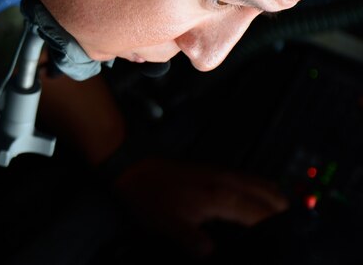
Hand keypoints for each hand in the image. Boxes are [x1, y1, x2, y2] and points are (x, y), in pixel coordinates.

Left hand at [112, 157, 288, 258]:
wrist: (133, 168)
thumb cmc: (149, 194)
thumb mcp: (168, 224)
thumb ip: (193, 241)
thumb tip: (212, 254)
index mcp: (221, 195)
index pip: (263, 213)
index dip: (277, 229)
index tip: (286, 243)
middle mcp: (227, 181)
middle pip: (272, 194)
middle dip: (285, 214)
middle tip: (289, 235)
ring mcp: (223, 173)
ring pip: (264, 183)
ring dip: (277, 201)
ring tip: (282, 222)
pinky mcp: (216, 171)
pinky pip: (251, 179)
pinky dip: (264, 191)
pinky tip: (259, 204)